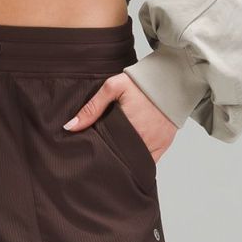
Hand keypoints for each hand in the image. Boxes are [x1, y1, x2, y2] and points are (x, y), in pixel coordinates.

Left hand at [62, 72, 177, 161]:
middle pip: (120, 158)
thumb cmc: (140, 82)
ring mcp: (155, 143)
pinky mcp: (164, 144)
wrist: (171, 78)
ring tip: (112, 160)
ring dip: (124, 161)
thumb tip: (70, 127)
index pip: (107, 149)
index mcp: (127, 126)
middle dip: (110, 159)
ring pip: (134, 162)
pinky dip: (139, 161)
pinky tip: (129, 159)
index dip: (98, 154)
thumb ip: (92, 108)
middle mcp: (142, 139)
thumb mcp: (112, 88)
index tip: (90, 155)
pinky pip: (149, 162)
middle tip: (98, 160)